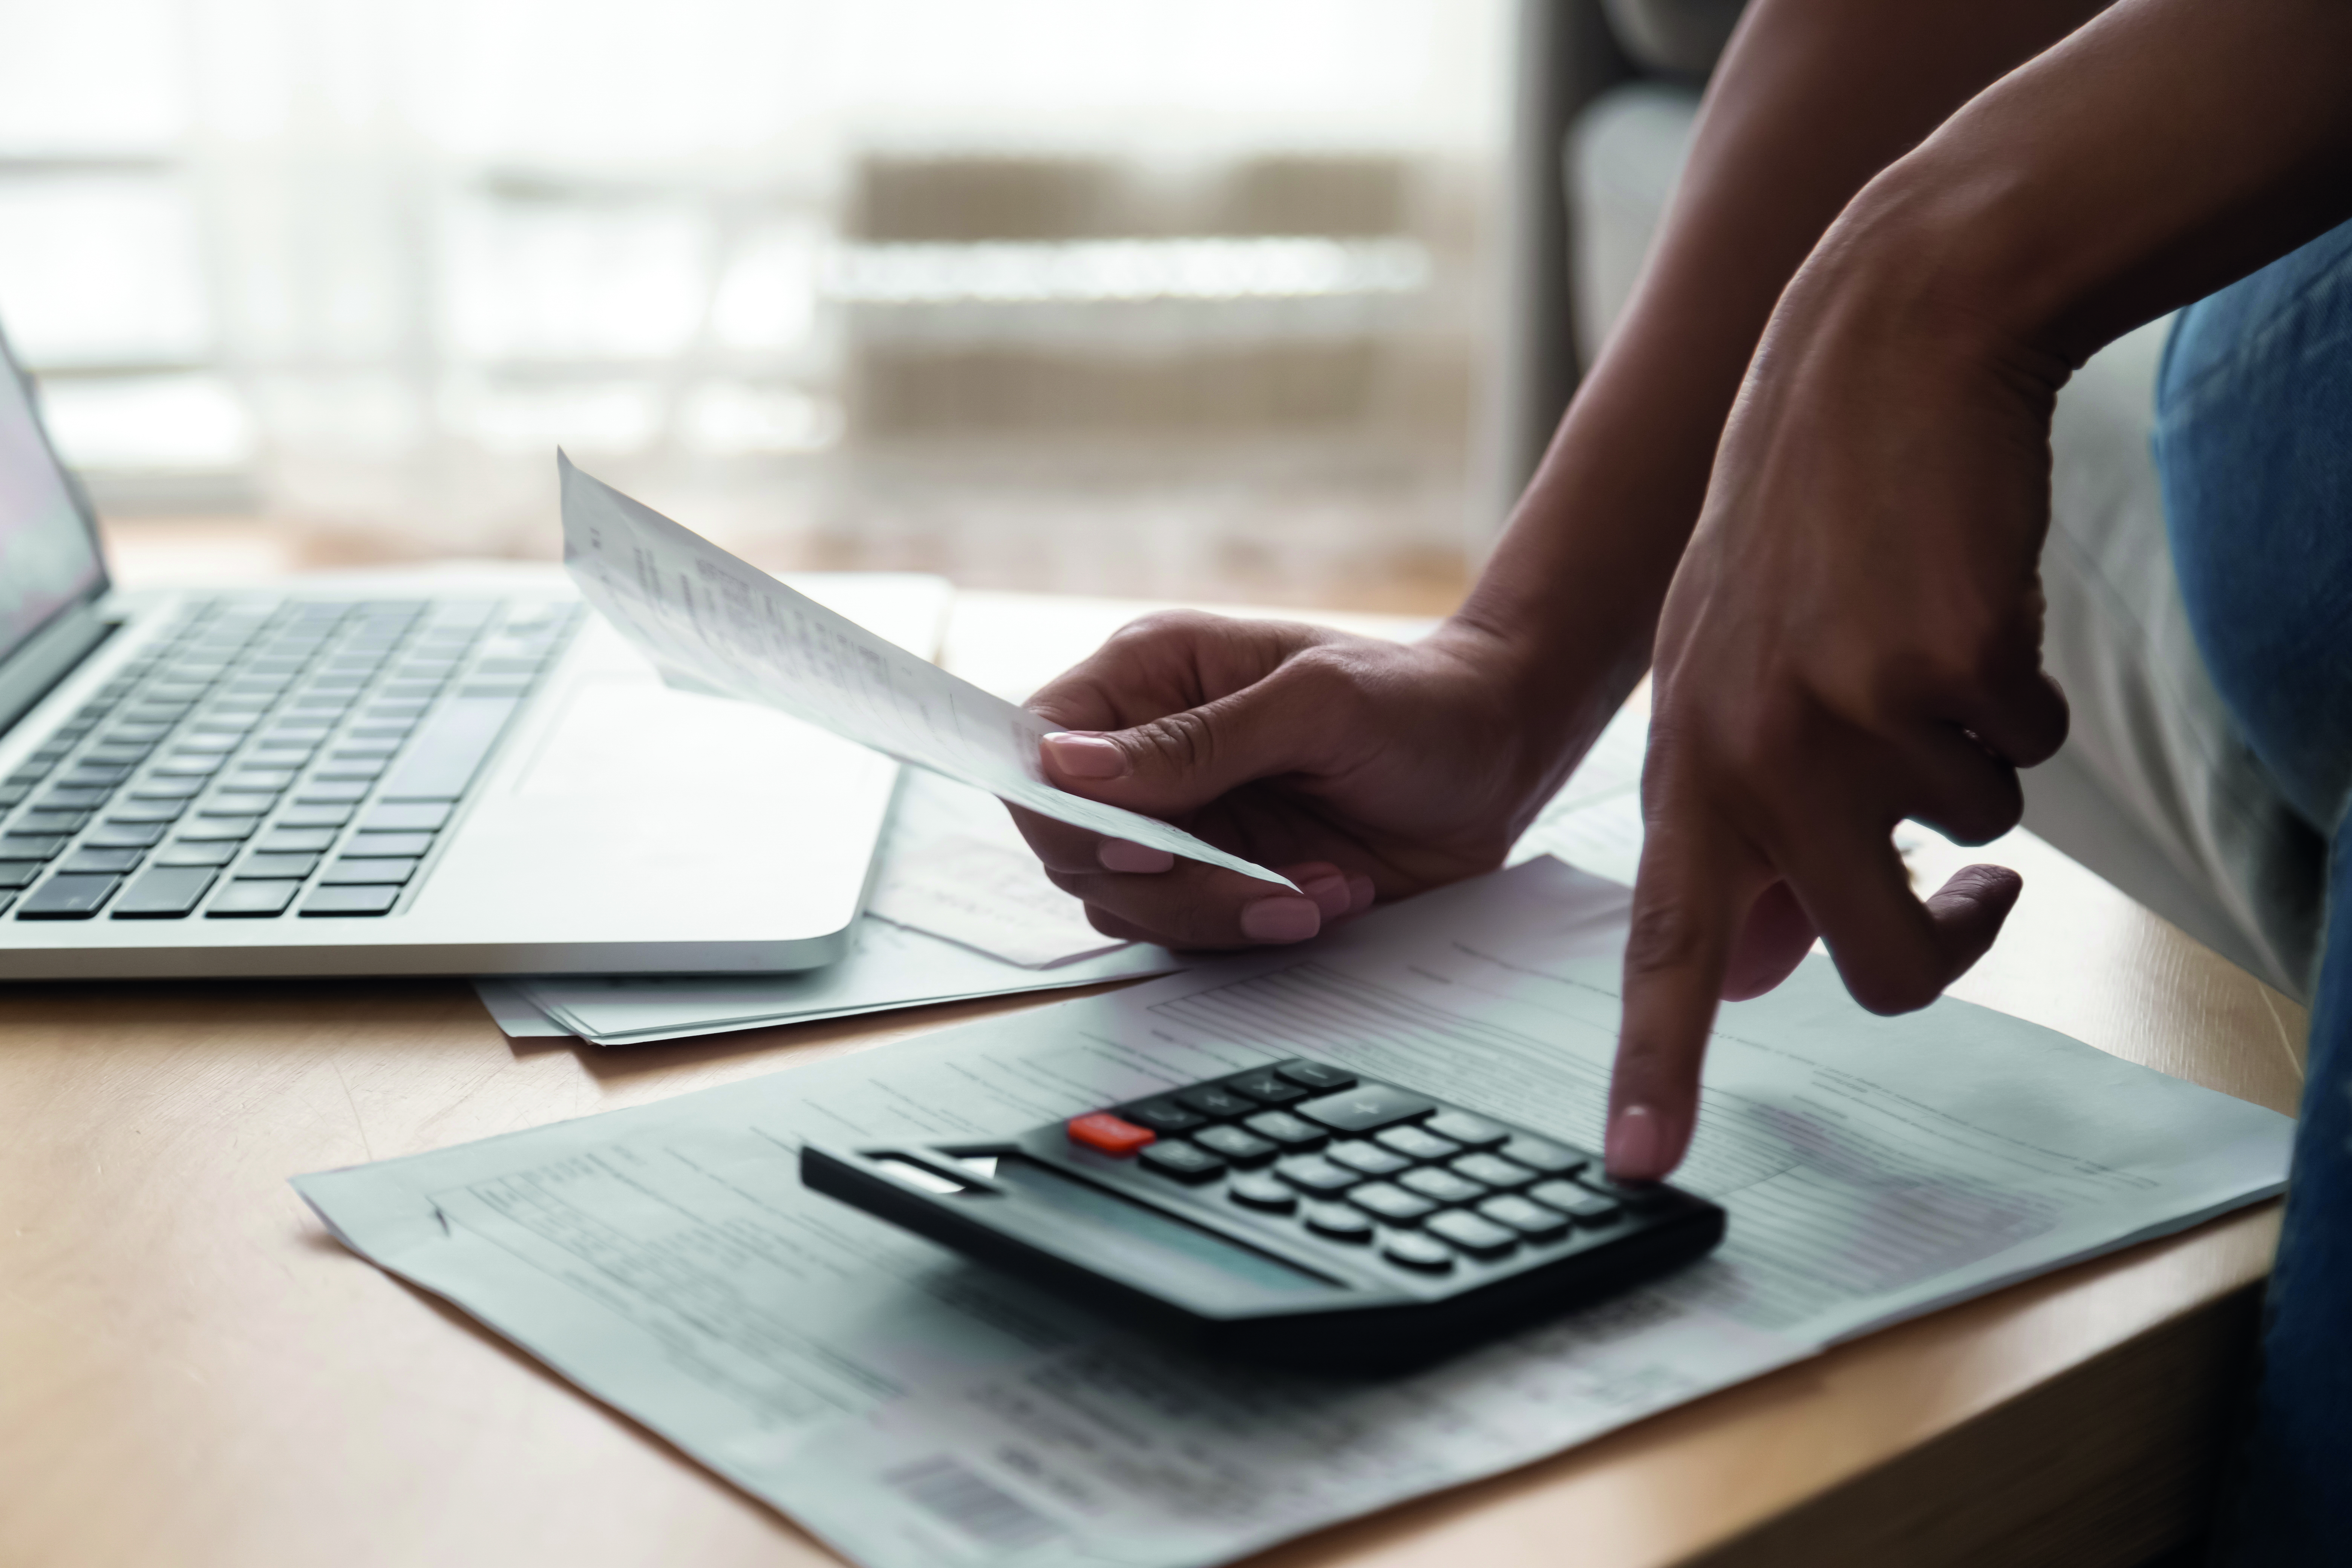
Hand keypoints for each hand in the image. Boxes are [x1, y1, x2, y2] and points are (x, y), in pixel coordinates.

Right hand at [1013, 612, 1583, 948]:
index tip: (1139, 849)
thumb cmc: (1414, 702)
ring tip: (1321, 886)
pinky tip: (1331, 895)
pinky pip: (1192, 936)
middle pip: (1071, 846)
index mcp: (1148, 678)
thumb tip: (1068, 767)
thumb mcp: (1315, 702)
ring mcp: (1181, 825)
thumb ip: (1195, 740)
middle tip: (1259, 883)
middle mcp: (1146, 756)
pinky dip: (1259, 930)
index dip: (1062, 812)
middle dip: (1167, 884)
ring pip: (1126, 906)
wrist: (1498, 759)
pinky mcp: (1219, 883)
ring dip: (1223, 914)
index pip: (1039, 750)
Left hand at [1606, 271, 2068, 1180]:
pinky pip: (2027, 753)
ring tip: (1921, 647)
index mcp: (1688, 762)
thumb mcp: (1733, 674)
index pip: (1664, 945)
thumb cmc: (1806, 531)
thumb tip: (1779, 966)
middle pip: (1874, 963)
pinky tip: (1963, 604)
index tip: (1638, 1165)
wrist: (1877, 353)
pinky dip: (2017, 698)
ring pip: (1972, 841)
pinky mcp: (1951, 664)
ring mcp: (1849, 710)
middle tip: (1979, 891)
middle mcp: (1752, 752)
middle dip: (1946, 942)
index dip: (1655, 1063)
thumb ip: (1748, 820)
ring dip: (1974, 768)